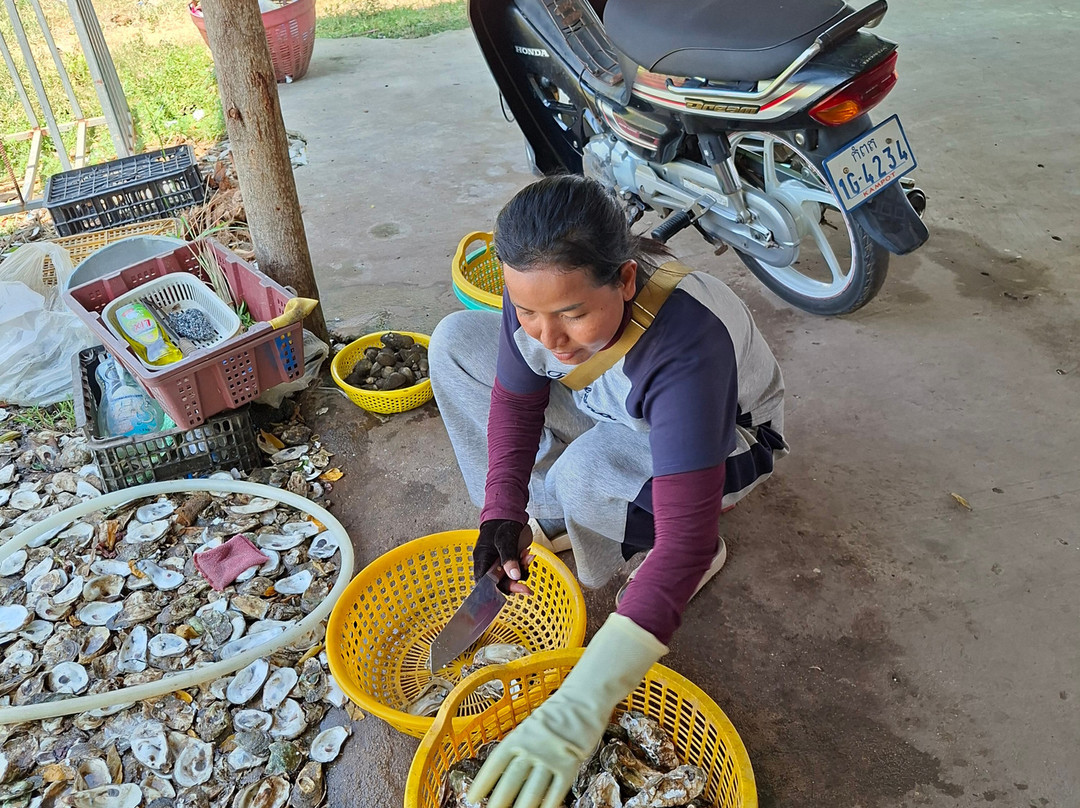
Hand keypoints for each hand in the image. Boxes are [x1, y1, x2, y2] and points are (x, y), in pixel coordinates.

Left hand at [467, 614, 667, 807]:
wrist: (583, 700)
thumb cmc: (557, 714)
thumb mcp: (532, 726)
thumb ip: (521, 747)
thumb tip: (507, 771)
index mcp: (518, 737)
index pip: (496, 763)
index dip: (483, 782)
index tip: (472, 798)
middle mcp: (531, 748)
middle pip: (511, 781)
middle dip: (499, 802)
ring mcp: (550, 758)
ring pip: (532, 791)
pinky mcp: (569, 765)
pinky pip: (556, 792)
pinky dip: (548, 805)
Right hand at [475, 519, 534, 594]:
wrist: (508, 512)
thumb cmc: (500, 524)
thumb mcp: (504, 540)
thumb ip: (508, 557)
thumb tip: (515, 576)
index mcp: (482, 560)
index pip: (484, 583)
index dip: (495, 592)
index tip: (509, 594)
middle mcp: (490, 564)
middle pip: (500, 583)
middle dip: (514, 584)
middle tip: (526, 589)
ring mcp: (500, 562)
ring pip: (511, 577)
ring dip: (522, 570)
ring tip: (528, 557)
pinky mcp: (510, 559)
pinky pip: (517, 568)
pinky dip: (524, 564)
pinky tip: (528, 555)